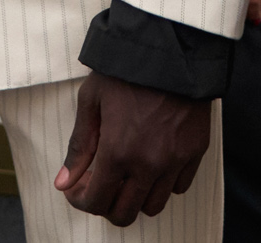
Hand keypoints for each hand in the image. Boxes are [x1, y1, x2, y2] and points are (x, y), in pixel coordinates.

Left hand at [54, 73, 212, 226]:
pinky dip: (164, 184)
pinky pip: (180, 186)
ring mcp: (175, 159)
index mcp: (118, 152)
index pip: (96, 202)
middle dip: (106, 205)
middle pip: (125, 213)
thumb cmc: (126, 69)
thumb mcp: (92, 101)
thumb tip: (64, 182)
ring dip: (136, 198)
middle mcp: (148, 163)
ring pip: (154, 205)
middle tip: (100, 185)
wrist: (171, 46)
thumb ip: (79, 146)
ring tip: (127, 176)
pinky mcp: (196, 150)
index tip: (77, 189)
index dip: (81, 200)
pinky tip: (153, 164)